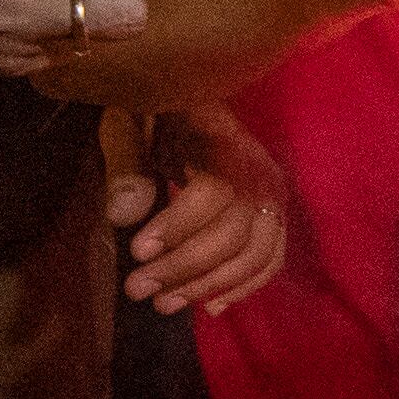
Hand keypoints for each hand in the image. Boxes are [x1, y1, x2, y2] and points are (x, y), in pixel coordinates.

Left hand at [108, 105, 288, 315]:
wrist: (193, 91)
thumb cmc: (156, 113)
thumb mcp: (130, 126)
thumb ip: (128, 167)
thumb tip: (123, 217)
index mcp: (224, 141)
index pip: (214, 193)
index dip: (177, 227)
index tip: (137, 252)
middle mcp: (260, 171)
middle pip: (235, 232)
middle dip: (186, 268)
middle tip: (139, 291)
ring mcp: (273, 196)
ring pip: (255, 253)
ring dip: (210, 285)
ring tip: (164, 304)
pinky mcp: (275, 215)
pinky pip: (271, 259)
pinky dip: (245, 287)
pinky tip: (211, 307)